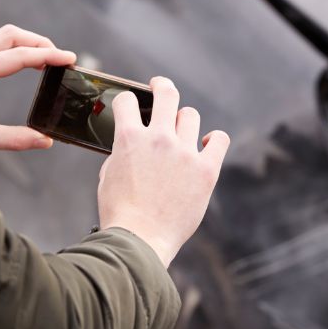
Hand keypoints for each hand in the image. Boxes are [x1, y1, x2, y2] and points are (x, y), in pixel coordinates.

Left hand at [0, 24, 75, 152]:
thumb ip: (15, 139)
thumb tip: (46, 140)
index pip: (20, 56)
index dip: (49, 55)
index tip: (70, 59)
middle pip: (10, 34)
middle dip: (38, 42)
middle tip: (57, 59)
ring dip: (21, 41)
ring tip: (39, 58)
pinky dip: (5, 45)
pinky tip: (11, 61)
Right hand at [97, 77, 229, 266]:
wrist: (139, 241)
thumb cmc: (120, 213)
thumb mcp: (108, 175)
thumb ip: (122, 152)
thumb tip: (131, 143)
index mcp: (129, 138)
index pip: (128, 100)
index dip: (127, 101)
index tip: (131, 105)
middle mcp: (159, 139)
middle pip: (167, 94)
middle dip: (162, 87)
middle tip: (160, 87)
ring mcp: (185, 153)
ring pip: (190, 115)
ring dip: (183, 121)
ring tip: (181, 131)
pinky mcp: (206, 170)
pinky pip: (219, 140)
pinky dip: (214, 140)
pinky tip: (206, 145)